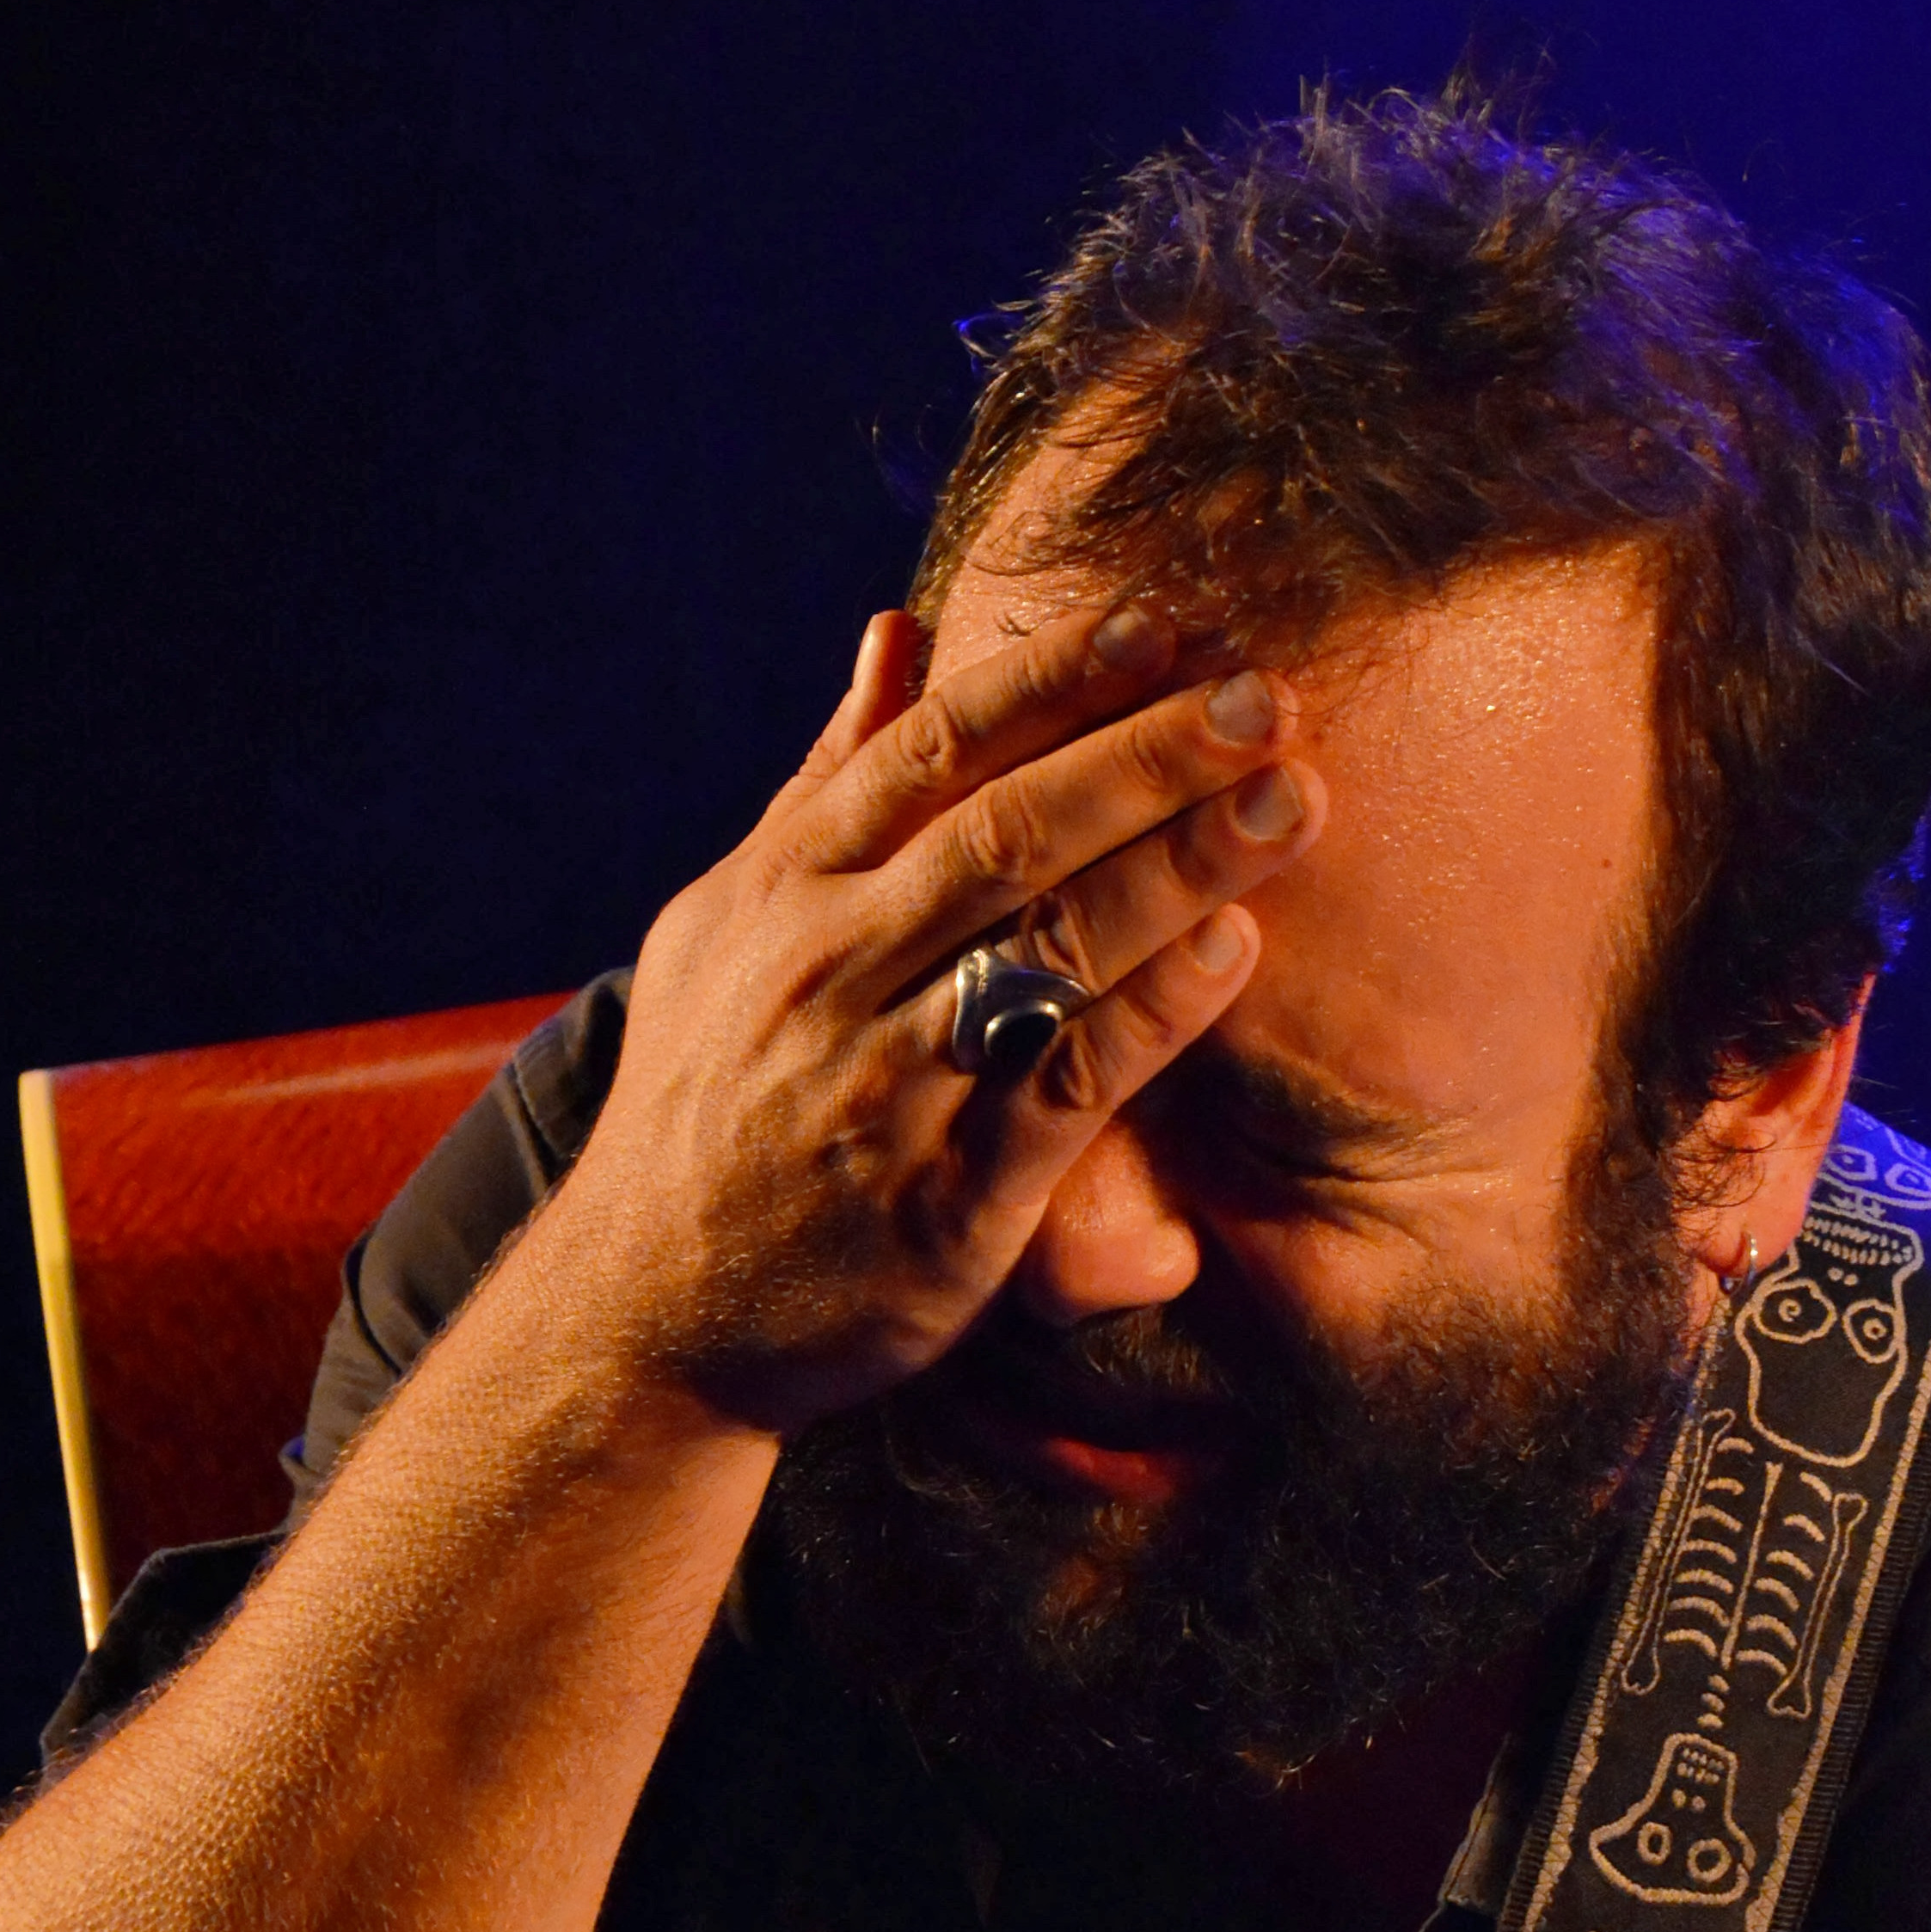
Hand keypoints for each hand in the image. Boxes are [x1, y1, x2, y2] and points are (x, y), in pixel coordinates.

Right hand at [549, 598, 1324, 1433]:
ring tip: (1288, 800)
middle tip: (1267, 695)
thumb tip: (897, 637)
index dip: (1052, 678)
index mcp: (788, 893)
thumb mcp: (728, 925)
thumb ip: (826, 783)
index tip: (1160, 618)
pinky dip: (1146, 1018)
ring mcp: (885, 1090)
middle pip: (1007, 834)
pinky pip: (1059, 1094)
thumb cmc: (706, 1101)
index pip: (933, 752)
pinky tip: (1229, 953)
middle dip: (1145, 756)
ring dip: (1177, 867)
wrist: (642, 1313)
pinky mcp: (938, 1208)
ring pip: (1044, 951)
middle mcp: (832, 974)